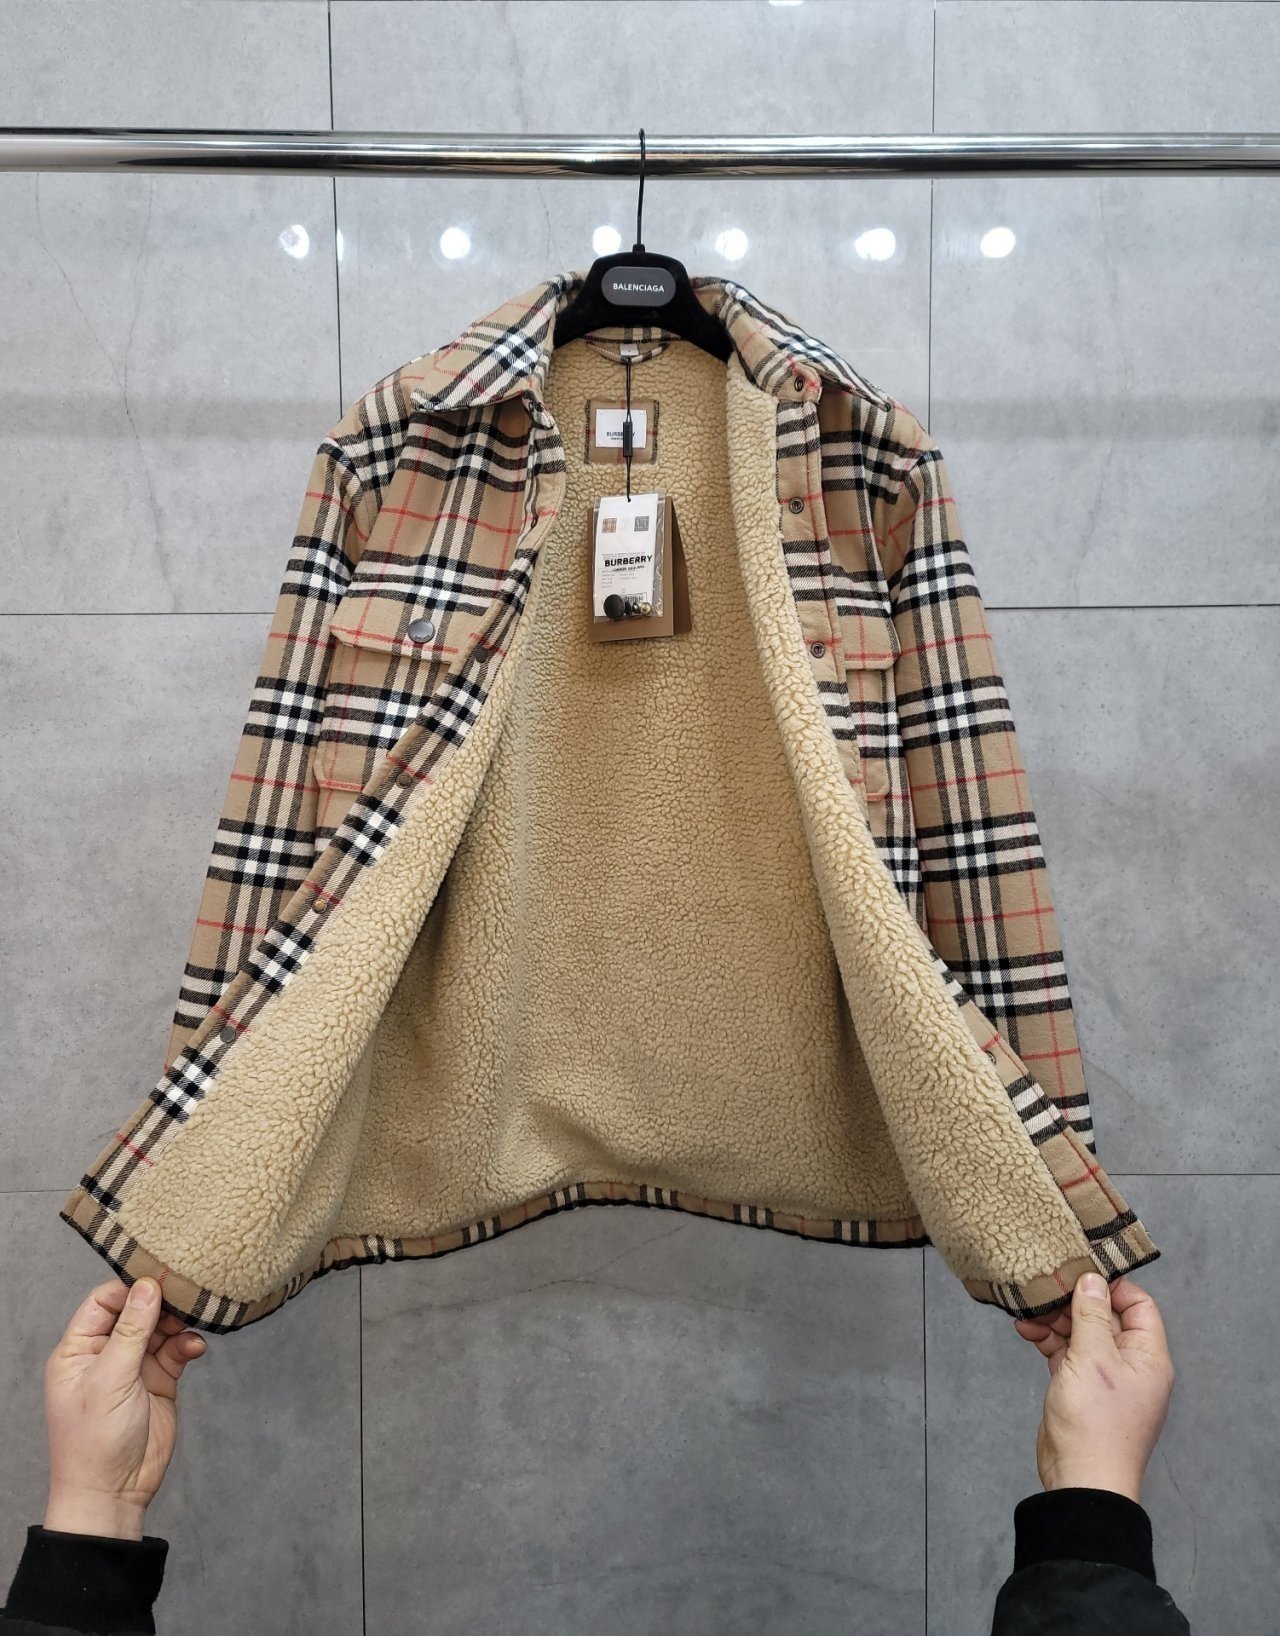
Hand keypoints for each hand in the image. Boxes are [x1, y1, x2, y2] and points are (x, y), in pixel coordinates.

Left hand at [43, 1277, 208, 1541]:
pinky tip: (195, 1349)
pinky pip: (176, 1350)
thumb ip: (131, 1331)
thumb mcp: (110, 1379)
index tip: (158, 1281)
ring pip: (160, 1328)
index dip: (129, 1289)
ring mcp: (134, 1368)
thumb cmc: (94, 1442)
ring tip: (190, 1326)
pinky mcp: (159, 1382)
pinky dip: (187, 1345)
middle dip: (160, 1305)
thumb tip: (147, 1286)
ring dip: (178, 1325)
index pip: (103, 1302)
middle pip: (136, 1311)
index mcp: (79, 1351)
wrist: (114, 1493)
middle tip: (184, 1299)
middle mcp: (105, 1354)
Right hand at [1013, 1272, 1173, 1504]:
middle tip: (1045, 1287)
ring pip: (1080, 1333)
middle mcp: (1129, 1364)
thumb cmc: (1096, 1424)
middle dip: (1074, 1301)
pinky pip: (1065, 1352)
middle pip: (1105, 1316)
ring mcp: (1103, 1377)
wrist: (1080, 1479)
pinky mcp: (1078, 1387)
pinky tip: (1025, 1330)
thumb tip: (1093, 1280)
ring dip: (1055, 1320)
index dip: (1111, 1285)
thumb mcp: (1093, 1358)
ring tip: (1027, 1311)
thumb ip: (1092, 1315)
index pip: (1138, 1305)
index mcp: (1147, 1356)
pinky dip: (1047, 1340)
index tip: (1080, 1271)